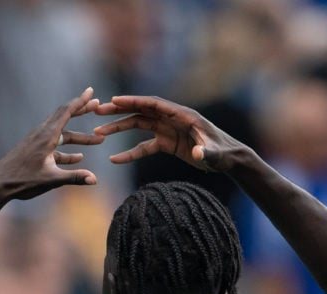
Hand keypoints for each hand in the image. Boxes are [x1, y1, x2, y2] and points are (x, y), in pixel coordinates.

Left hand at [0, 87, 103, 200]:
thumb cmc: (22, 181)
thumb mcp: (51, 180)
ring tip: (98, 140)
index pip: (65, 112)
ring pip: (62, 134)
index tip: (91, 92)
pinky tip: (78, 157)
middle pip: (64, 117)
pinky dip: (68, 150)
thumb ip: (74, 177)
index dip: (80, 101)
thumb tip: (95, 179)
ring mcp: (37, 142)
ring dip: (79, 137)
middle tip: (97, 105)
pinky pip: (55, 146)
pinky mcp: (35, 151)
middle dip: (81, 111)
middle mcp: (41, 135)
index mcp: (46, 136)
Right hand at [93, 96, 246, 171]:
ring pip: (139, 126)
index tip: (113, 100)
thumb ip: (206, 152)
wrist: (229, 161)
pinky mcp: (168, 144)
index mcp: (183, 116)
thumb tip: (197, 153)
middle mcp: (173, 120)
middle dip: (119, 110)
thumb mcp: (216, 154)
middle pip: (142, 111)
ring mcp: (169, 131)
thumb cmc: (224, 154)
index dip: (134, 101)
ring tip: (98, 133)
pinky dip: (130, 153)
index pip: (154, 104)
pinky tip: (115, 159)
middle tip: (97, 111)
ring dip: (119, 128)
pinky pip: (145, 147)